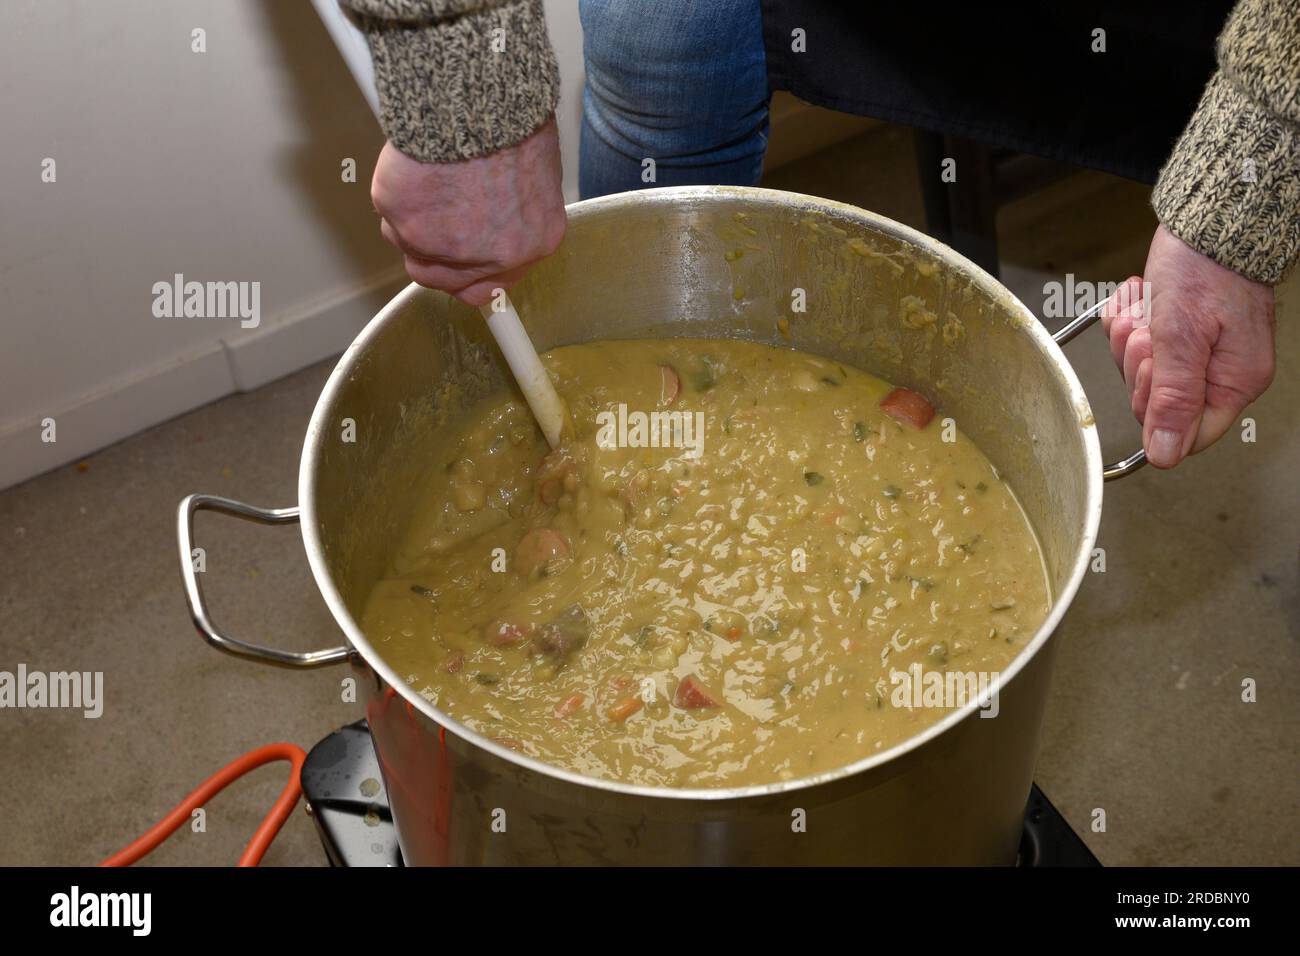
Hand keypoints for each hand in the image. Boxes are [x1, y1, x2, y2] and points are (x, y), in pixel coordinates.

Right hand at [371, 117, 565, 305]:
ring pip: (407, 244)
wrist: (481, 98)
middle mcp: (486, 257)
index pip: (485, 289)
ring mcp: (441, 244)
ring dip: (410, 218)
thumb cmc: (513, 124)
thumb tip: (493, 222)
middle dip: (428, 250)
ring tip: (428, 177)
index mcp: (529, 247)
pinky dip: (396, 192)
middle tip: (429, 215)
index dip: (463, 274)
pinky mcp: (404, 220)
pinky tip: (414, 166)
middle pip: (437, 276)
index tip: (452, 265)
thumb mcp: (536, 178)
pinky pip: (389, 213)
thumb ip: (514, 216)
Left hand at [1101, 225, 1274, 467]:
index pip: (1186, 436)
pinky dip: (1128, 319)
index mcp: (1233, 382)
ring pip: (1138, 371)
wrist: (1208, 217)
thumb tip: (1166, 454)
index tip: (1152, 371)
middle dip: (1139, 364)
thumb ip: (1173, 397)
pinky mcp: (1174, 332)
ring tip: (1148, 308)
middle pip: (1155, 402)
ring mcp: (1196, 352)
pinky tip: (1141, 299)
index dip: (1156, 409)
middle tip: (1151, 332)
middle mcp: (1219, 373)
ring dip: (1131, 336)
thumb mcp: (1182, 336)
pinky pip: (1134, 342)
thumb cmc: (1204, 267)